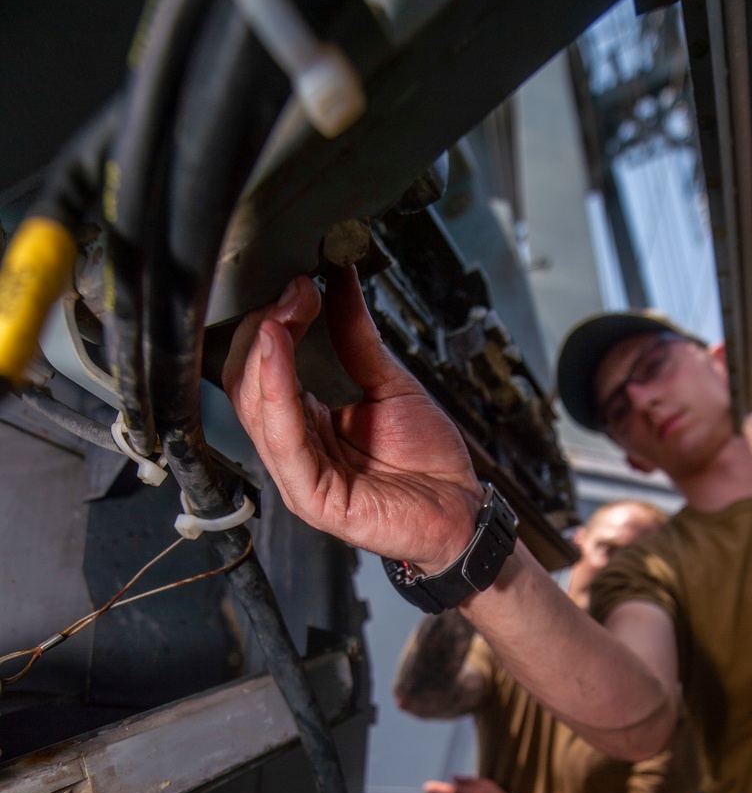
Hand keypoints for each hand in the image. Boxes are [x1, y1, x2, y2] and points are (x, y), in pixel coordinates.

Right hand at [223, 267, 482, 572]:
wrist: (461, 510)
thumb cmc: (430, 464)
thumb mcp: (391, 385)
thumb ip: (357, 338)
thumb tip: (340, 282)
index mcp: (306, 423)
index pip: (263, 369)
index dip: (274, 322)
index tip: (299, 285)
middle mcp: (295, 448)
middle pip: (247, 385)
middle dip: (265, 330)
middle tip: (294, 294)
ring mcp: (298, 475)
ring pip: (256, 409)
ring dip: (265, 355)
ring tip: (282, 314)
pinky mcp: (311, 497)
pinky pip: (283, 441)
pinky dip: (277, 393)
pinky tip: (280, 355)